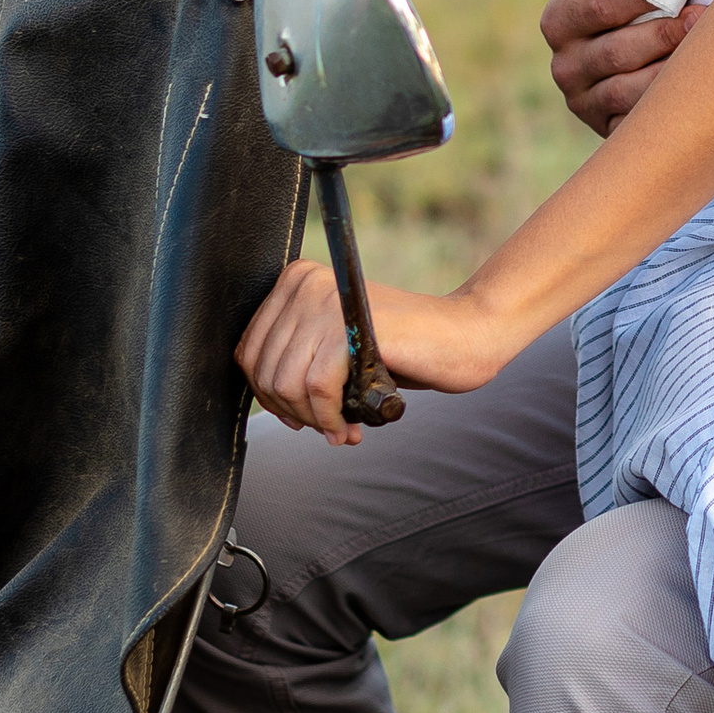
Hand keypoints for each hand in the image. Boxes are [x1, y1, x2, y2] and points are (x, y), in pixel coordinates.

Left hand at [235, 261, 505, 443]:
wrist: (463, 336)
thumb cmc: (405, 348)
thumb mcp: (337, 348)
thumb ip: (300, 360)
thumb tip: (267, 402)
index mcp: (297, 281)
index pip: (250, 351)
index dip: (269, 396)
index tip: (299, 417)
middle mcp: (306, 283)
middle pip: (264, 370)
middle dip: (293, 413)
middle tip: (328, 428)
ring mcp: (325, 299)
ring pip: (286, 383)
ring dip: (314, 420)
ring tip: (341, 430)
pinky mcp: (346, 324)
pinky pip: (315, 387)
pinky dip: (329, 418)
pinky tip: (349, 427)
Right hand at [542, 0, 706, 134]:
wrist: (621, 54)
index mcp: (558, 19)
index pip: (600, 6)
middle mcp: (564, 64)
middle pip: (617, 51)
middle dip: (666, 33)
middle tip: (704, 17)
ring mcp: (583, 100)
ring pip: (628, 90)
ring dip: (671, 70)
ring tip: (706, 50)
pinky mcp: (605, 127)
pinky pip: (636, 121)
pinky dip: (665, 105)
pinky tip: (693, 87)